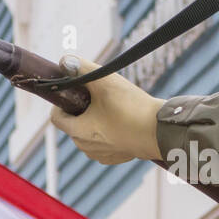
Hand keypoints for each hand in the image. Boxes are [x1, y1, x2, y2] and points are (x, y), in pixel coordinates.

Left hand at [49, 56, 165, 164]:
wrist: (161, 132)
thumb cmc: (132, 108)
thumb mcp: (105, 81)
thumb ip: (82, 68)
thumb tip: (64, 60)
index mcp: (79, 131)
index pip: (57, 117)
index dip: (62, 102)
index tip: (75, 92)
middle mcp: (86, 148)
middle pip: (73, 125)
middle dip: (81, 110)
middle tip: (98, 97)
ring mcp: (102, 155)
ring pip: (88, 135)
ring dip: (94, 122)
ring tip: (112, 109)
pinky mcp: (117, 158)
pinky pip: (104, 143)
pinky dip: (108, 132)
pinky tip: (122, 121)